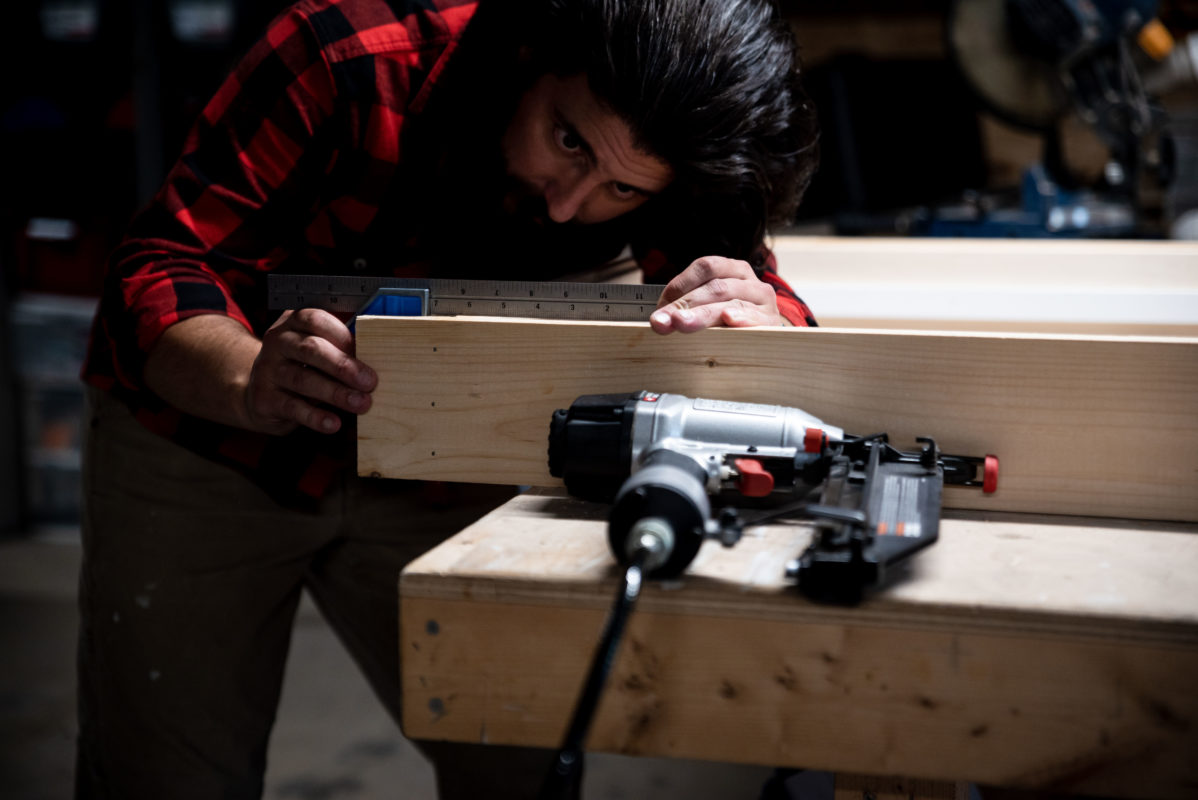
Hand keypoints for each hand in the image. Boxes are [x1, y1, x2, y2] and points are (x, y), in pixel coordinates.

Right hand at [246, 308, 377, 434]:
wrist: (259, 393)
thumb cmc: (300, 367)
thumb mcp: (316, 351)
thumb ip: (339, 349)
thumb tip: (375, 358)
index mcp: (293, 324)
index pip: (316, 321)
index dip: (342, 335)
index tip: (366, 350)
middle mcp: (278, 343)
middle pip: (311, 349)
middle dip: (343, 366)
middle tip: (369, 382)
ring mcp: (268, 370)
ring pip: (303, 379)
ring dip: (335, 393)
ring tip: (360, 404)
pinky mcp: (264, 399)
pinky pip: (293, 407)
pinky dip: (315, 417)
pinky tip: (333, 423)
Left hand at [649, 256, 786, 333]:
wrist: (766, 337)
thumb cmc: (730, 320)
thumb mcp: (709, 306)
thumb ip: (686, 307)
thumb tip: (658, 321)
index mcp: (733, 269)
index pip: (705, 267)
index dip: (680, 284)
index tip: (659, 307)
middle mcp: (750, 281)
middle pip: (715, 287)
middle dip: (684, 304)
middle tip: (662, 321)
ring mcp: (763, 302)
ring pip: (730, 304)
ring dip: (701, 315)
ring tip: (681, 323)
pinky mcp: (770, 323)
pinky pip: (755, 319)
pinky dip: (741, 319)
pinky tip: (729, 320)